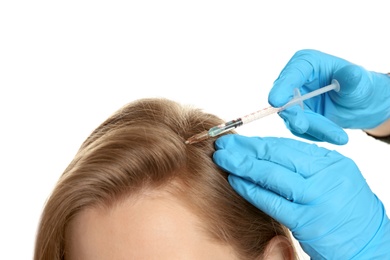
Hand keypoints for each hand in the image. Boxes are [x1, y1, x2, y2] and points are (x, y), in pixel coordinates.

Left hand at [213, 134, 389, 258]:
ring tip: (222, 158)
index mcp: (332, 162)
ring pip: (272, 175)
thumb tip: (268, 152)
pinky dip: (251, 190)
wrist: (368, 243)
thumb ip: (307, 164)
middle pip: (277, 156)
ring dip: (243, 165)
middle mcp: (325, 176)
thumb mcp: (334, 178)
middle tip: (224, 143)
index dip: (260, 141)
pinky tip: (235, 181)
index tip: (240, 139)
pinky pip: (272, 201)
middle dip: (246, 148)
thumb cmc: (347, 209)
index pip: (288, 146)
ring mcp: (316, 198)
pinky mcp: (306, 221)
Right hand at [269, 49, 389, 144]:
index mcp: (306, 63)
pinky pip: (301, 130)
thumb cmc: (359, 85)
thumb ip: (352, 78)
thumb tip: (351, 74)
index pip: (290, 75)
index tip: (276, 101)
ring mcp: (292, 100)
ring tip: (339, 136)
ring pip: (294, 119)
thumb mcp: (359, 81)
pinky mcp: (295, 117)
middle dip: (294, 115)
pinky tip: (335, 134)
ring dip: (314, 129)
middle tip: (302, 126)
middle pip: (286, 100)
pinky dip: (317, 134)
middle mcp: (294, 81)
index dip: (281, 88)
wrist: (360, 105)